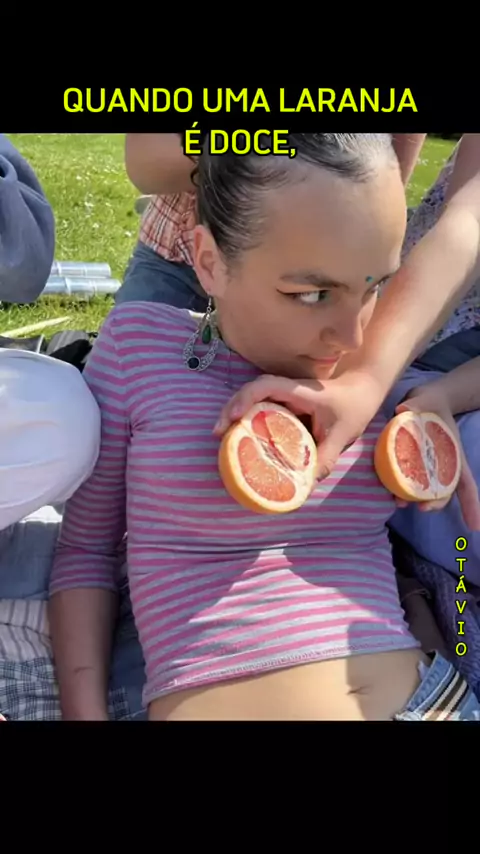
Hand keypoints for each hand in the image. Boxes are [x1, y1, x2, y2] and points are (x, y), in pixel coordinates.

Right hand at [214, 370, 385, 480]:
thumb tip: (304, 487)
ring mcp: (283, 396)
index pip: (266, 386)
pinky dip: (245, 420)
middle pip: (250, 391)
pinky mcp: (282, 405)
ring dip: (234, 413)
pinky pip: (259, 408)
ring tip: (221, 436)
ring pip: (251, 399)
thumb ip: (325, 460)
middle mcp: (286, 390)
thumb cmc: (352, 408)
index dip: (246, 398)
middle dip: (230, 409)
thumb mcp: (341, 436)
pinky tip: (238, 437)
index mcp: (299, 391)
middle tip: (218, 433)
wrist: (361, 391)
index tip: (234, 417)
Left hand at [394, 382, 479, 528]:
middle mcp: (441, 465)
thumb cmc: (431, 402)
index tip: (474, 526)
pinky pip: (405, 479)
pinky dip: (398, 488)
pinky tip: (387, 492)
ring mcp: (426, 466)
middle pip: (444, 491)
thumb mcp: (426, 400)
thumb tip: (403, 409)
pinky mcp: (409, 463)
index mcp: (453, 454)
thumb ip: (417, 404)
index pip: (466, 482)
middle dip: (435, 503)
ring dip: (414, 500)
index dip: (471, 503)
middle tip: (422, 508)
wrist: (424, 401)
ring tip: (398, 503)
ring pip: (424, 490)